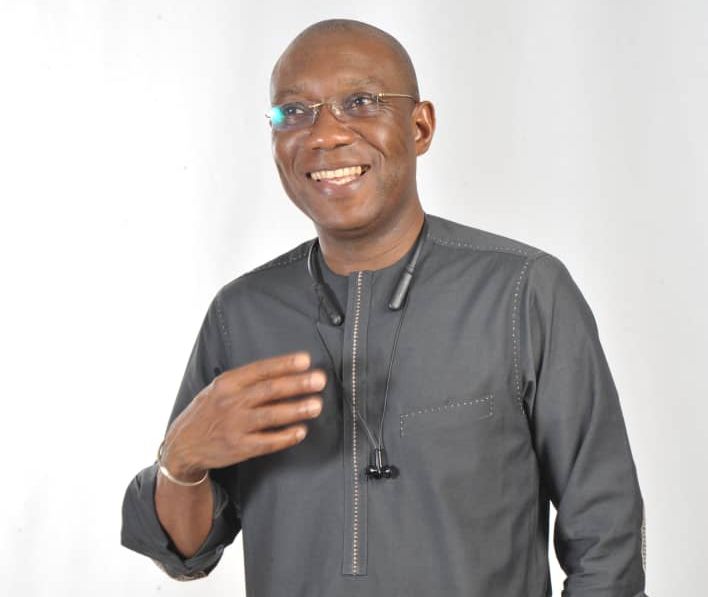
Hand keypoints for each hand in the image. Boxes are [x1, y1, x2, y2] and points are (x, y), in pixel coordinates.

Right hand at [160, 351, 325, 480]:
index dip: (284, 364)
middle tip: (319, 380)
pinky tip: (301, 431)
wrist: (182, 445)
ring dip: (296, 410)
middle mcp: (230, 402)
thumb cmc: (208, 412)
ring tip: (316, 405)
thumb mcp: (219, 388)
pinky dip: (286, 437)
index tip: (305, 361)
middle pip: (269, 391)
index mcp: (227, 383)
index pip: (260, 370)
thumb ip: (246, 381)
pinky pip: (267, 442)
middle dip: (296, 384)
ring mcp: (234, 426)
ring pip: (271, 416)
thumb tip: (284, 372)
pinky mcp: (238, 448)